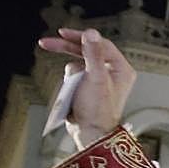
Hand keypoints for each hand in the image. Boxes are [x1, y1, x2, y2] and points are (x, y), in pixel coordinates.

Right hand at [37, 27, 136, 148]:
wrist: (90, 133)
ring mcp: (100, 80)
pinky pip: (76, 77)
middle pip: (88, 52)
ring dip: (71, 73)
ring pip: (79, 64)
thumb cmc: (97, 109)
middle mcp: (113, 73)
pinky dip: (70, 81)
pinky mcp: (89, 88)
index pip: (101, 45)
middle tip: (46, 43)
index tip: (62, 34)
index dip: (81, 37)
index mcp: (122, 69)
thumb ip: (93, 54)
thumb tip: (91, 33)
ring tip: (72, 88)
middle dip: (67, 48)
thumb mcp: (95, 78)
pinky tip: (70, 92)